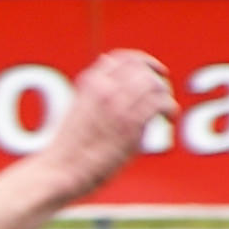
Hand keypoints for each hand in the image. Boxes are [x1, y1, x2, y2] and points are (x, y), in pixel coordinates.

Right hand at [43, 48, 174, 188]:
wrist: (58, 170)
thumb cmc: (67, 147)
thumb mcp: (77, 109)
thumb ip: (94, 90)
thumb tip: (106, 64)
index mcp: (88, 84)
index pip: (122, 57)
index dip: (143, 61)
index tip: (154, 71)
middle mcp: (103, 89)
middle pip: (143, 68)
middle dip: (158, 80)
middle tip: (162, 97)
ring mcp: (116, 105)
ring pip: (154, 83)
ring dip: (165, 95)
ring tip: (165, 111)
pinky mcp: (130, 124)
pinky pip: (160, 103)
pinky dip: (169, 109)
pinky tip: (167, 120)